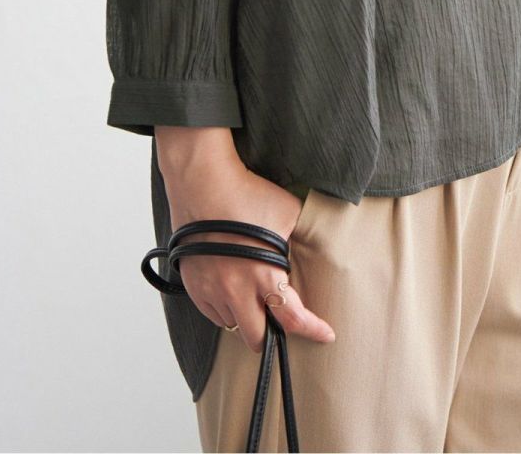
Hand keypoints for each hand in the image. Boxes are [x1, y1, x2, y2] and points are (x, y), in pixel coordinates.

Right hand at [167, 166, 336, 353]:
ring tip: (255, 302)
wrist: (203, 182)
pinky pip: (213, 314)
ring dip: (247, 319)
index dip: (313, 330)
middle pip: (257, 338)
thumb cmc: (247, 193)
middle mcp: (236, 290)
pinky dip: (226, 310)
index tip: (326, 334)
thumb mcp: (288, 212)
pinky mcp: (194, 286)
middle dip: (272, 336)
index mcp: (265, 274)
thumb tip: (317, 246)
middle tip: (281, 323)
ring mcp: (212, 290)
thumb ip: (302, 236)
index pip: (293, 319)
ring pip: (233, 325)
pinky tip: (234, 294)